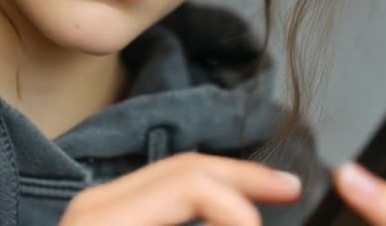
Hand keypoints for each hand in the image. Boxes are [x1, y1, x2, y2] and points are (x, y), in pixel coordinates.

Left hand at [58, 152, 302, 225]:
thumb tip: (242, 225)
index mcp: (104, 219)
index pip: (190, 183)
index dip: (238, 209)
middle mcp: (97, 203)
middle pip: (186, 166)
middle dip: (244, 177)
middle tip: (290, 189)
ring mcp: (95, 209)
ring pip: (175, 176)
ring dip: (225, 184)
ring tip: (266, 194)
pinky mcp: (100, 220)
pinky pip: (159, 196)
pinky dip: (198, 201)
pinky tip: (222, 213)